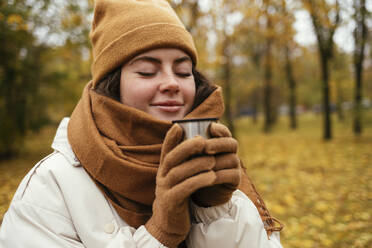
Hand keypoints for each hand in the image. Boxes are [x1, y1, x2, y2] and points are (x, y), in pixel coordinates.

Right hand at [145, 124, 215, 247]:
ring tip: (212, 160)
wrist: (169, 222)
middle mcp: (162, 176)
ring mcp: (164, 189)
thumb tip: (198, 141)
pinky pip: (184, 189)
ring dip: (196, 164)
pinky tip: (211, 176)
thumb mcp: (179, 177)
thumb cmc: (178, 194)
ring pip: (178, 173)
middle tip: (202, 141)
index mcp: (164, 169)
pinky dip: (198, 181)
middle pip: (171, 158)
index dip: (170, 137)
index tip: (179, 125)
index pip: (165, 150)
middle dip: (186, 147)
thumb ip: (184, 162)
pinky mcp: (171, 202)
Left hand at [192, 122, 240, 206]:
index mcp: (219, 142)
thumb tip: (177, 126)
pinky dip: (218, 176)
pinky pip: (231, 175)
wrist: (198, 193)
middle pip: (231, 143)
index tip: (210, 128)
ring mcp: (235, 166)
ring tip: (201, 164)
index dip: (219, 129)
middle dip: (217, 144)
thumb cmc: (191, 169)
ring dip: (215, 161)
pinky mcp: (236, 180)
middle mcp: (230, 152)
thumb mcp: (187, 156)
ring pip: (231, 159)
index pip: (224, 131)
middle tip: (204, 147)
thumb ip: (184, 143)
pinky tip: (207, 177)